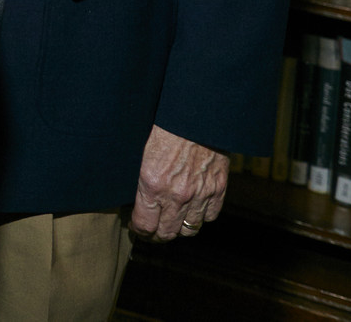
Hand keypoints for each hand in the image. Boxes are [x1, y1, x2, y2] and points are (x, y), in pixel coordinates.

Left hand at [130, 125, 226, 241]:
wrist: (197, 114)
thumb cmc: (164, 126)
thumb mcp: (140, 150)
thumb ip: (139, 177)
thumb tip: (132, 195)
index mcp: (152, 184)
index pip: (144, 224)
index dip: (139, 229)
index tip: (136, 225)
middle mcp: (176, 194)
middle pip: (166, 233)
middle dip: (157, 235)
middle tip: (152, 230)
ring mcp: (200, 194)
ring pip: (189, 229)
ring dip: (179, 228)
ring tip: (171, 222)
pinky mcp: (218, 189)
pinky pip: (210, 216)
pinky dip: (201, 216)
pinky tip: (192, 209)